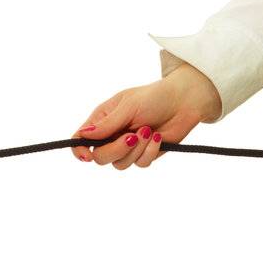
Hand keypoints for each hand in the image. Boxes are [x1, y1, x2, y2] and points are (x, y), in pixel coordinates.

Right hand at [69, 64, 221, 168]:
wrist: (184, 102)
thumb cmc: (154, 97)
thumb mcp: (128, 106)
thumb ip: (107, 124)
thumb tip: (83, 136)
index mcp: (102, 120)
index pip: (81, 139)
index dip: (79, 150)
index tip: (86, 156)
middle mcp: (112, 135)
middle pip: (101, 157)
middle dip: (116, 149)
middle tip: (132, 136)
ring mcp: (128, 147)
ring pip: (121, 164)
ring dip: (136, 149)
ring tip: (148, 130)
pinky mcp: (145, 154)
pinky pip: (141, 164)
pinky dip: (150, 151)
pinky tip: (157, 137)